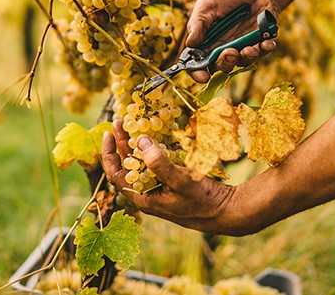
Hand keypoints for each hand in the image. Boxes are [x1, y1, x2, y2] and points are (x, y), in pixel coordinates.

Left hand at [101, 121, 246, 234]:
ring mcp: (161, 188)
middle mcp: (149, 193)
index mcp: (143, 198)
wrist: (226, 212)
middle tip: (119, 122)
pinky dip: (153, 150)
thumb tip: (141, 141)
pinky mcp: (172, 183)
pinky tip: (156, 137)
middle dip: (123, 144)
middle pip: (128, 166)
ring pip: (142, 164)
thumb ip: (159, 163)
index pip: (116, 175)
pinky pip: (157, 164)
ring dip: (137, 145)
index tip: (108, 134)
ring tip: (134, 125)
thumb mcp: (180, 181)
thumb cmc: (202, 202)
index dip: (109, 154)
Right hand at [186, 0, 278, 81]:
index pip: (198, 63)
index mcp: (206, 42)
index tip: (203, 76)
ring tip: (250, 48)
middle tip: (230, 52)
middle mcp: (223, 48)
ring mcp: (242, 47)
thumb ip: (198, 24)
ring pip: (242, 63)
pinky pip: (262, 52)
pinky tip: (267, 42)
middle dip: (226, 64)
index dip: (198, 73)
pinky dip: (264, 49)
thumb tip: (190, 44)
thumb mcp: (207, 5)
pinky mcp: (260, 42)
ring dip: (246, 58)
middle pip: (221, 67)